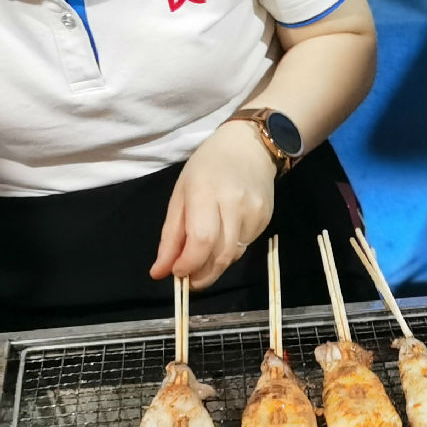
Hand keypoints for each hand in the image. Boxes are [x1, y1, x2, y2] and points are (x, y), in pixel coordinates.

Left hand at [152, 121, 277, 289]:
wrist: (249, 146)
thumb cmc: (207, 167)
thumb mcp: (180, 195)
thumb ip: (170, 236)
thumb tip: (159, 273)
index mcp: (206, 193)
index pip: (201, 241)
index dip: (188, 264)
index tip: (177, 274)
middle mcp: (234, 203)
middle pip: (220, 255)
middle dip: (201, 275)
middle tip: (188, 279)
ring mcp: (255, 212)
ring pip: (233, 255)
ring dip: (214, 265)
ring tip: (203, 258)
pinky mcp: (266, 219)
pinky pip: (244, 246)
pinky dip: (229, 251)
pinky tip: (223, 238)